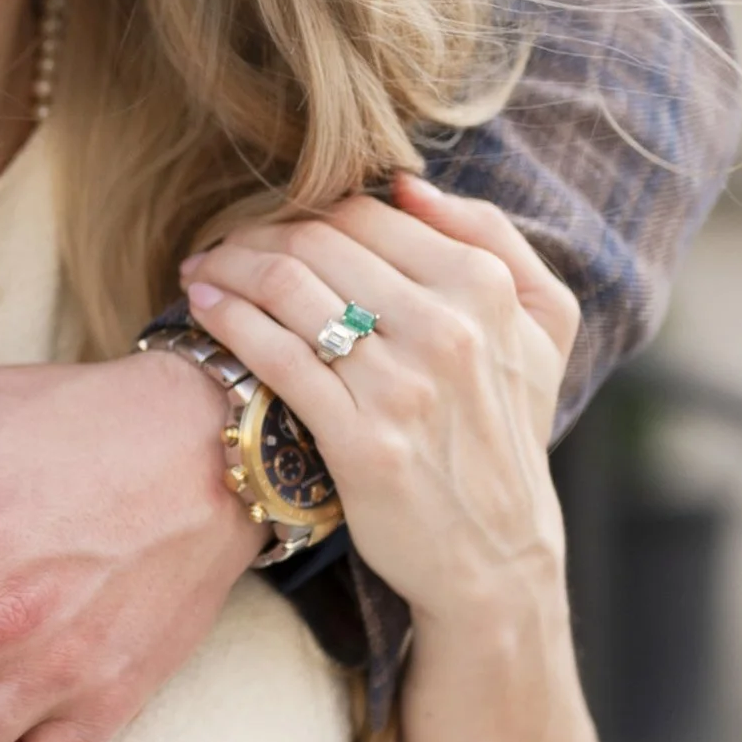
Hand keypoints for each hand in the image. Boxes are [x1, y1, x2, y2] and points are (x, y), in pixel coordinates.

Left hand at [179, 172, 579, 633]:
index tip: (268, 220)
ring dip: (226, 267)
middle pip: (316, 242)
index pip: (365, 214)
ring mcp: (401, 386)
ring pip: (286, 289)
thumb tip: (407, 186)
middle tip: (218, 243)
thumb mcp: (543, 327)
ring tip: (199, 270)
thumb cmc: (508, 431)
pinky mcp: (359, 440)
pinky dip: (227, 321)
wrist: (497, 555)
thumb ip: (492, 239)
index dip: (303, 207)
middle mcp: (446, 329)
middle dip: (252, 232)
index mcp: (484, 289)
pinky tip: (202, 309)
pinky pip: (275, 356)